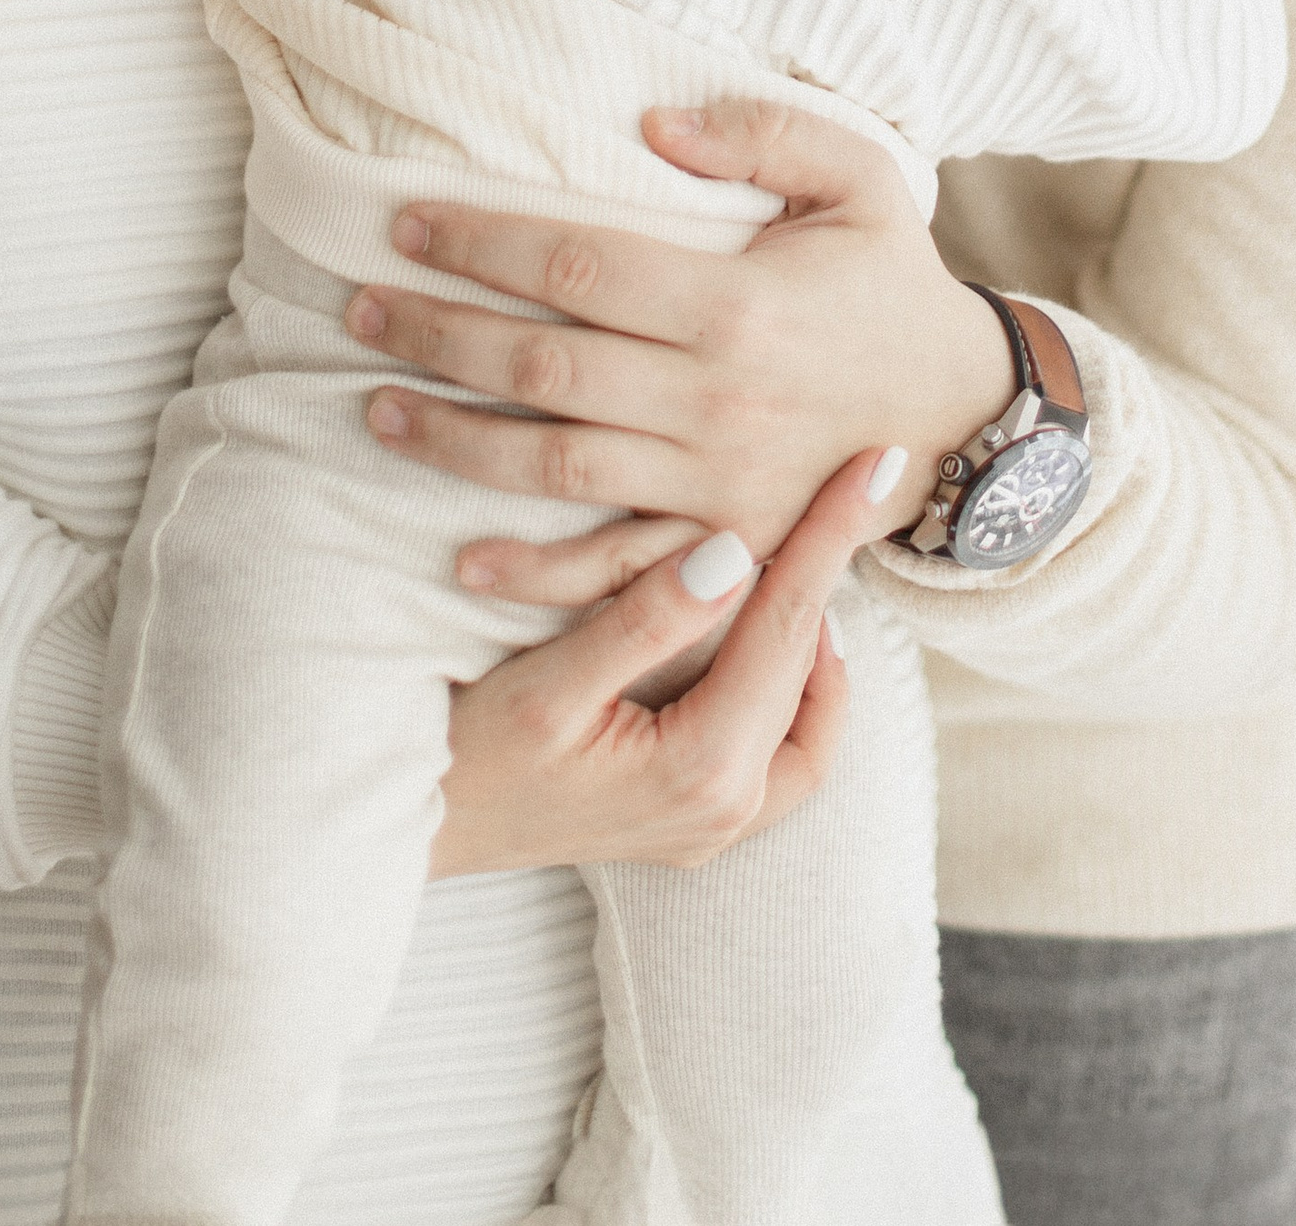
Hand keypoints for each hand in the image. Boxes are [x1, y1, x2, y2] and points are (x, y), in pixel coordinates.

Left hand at [347, 98, 1016, 549]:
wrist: (968, 417)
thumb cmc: (894, 281)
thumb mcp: (862, 177)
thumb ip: (765, 132)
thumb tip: (654, 125)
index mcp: (737, 302)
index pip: (574, 266)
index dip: (481, 242)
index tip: (405, 222)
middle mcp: (715, 400)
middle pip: (543, 369)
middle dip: (436, 335)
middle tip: (356, 306)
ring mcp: (715, 487)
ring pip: (555, 468)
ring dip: (453, 441)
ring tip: (374, 407)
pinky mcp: (725, 548)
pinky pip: (616, 569)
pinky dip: (535, 573)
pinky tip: (460, 558)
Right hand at [429, 450, 903, 875]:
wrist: (418, 831)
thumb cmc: (469, 755)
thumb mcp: (549, 684)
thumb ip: (646, 620)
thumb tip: (735, 551)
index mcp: (703, 769)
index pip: (789, 628)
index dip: (831, 536)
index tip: (877, 464)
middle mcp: (726, 811)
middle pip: (812, 675)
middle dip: (829, 584)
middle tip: (842, 498)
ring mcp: (713, 829)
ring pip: (808, 726)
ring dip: (811, 644)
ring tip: (801, 567)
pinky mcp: (692, 824)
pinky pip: (777, 756)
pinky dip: (787, 694)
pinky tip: (761, 645)